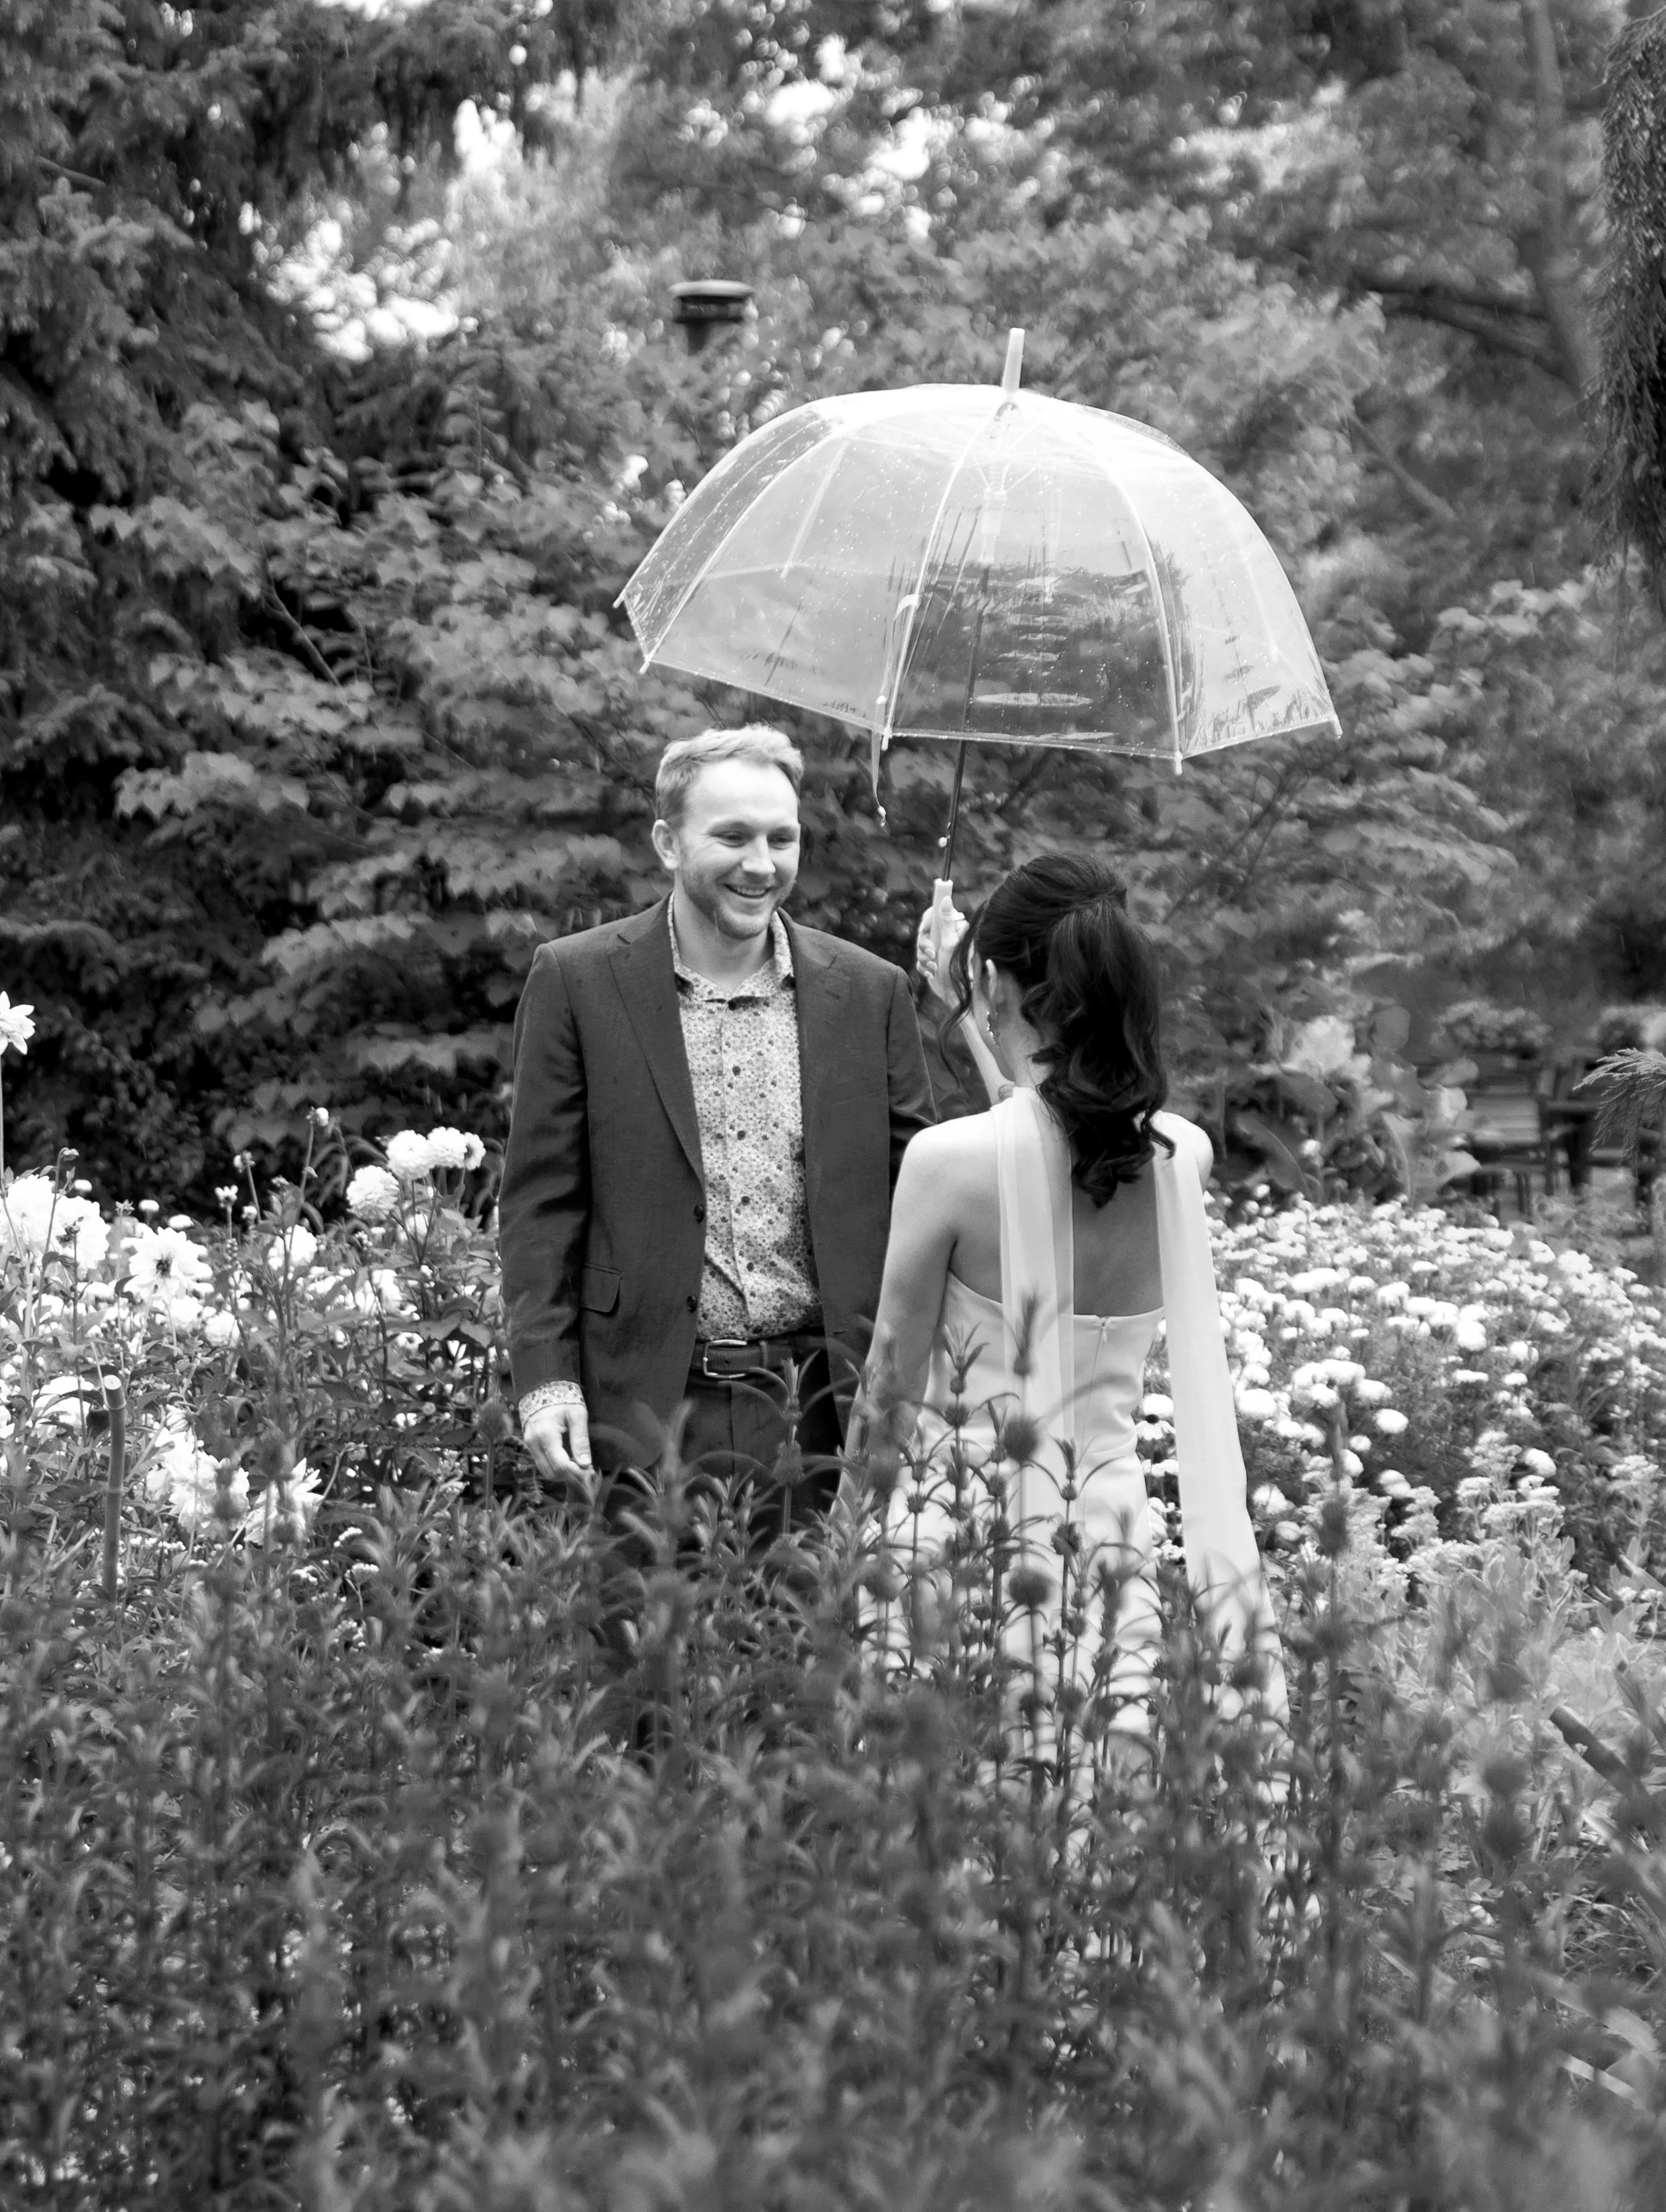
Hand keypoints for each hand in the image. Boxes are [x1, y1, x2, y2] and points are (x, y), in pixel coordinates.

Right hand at [522, 1397, 592, 1480]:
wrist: (544, 1388)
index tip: (589, 1472)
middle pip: (550, 1472)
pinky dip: (555, 1467)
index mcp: (546, 1434)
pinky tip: (568, 1462)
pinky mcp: (530, 1445)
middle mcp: (534, 1442)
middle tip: (585, 1473)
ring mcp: (529, 1444)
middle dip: (569, 1476)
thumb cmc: (563, 1399)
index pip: (559, 1464)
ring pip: (545, 1471)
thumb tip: (585, 1464)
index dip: (575, 1473)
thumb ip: (581, 1440)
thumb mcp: (577, 1416)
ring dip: (562, 1474)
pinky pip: (542, 1463)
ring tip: (578, 1468)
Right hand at [915, 877, 966, 1006]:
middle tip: (932, 954)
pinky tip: (932, 973)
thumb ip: (946, 921)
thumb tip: (946, 899)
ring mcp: (940, 950)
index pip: (935, 915)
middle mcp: (947, 938)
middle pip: (926, 931)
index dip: (928, 923)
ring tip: (934, 967)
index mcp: (955, 930)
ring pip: (921, 946)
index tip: (926, 931)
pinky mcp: (934, 962)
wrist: (955, 997)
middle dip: (924, 945)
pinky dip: (924, 966)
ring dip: (924, 958)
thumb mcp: (949, 944)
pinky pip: (921, 959)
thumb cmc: (956, 971)